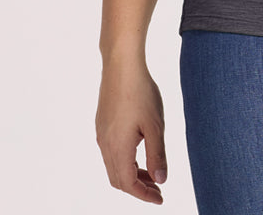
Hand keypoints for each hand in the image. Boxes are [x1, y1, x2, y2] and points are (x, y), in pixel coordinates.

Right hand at [95, 59, 167, 203]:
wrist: (121, 64)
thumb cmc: (141, 91)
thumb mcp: (155, 125)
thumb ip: (157, 154)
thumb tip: (161, 180)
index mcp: (118, 147)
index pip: (128, 184)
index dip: (144, 195)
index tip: (160, 198)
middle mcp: (105, 144)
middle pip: (118, 179)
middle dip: (138, 188)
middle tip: (157, 189)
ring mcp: (101, 133)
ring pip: (113, 166)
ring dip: (131, 174)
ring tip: (151, 173)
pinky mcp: (102, 124)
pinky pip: (110, 152)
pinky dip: (125, 160)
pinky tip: (139, 150)